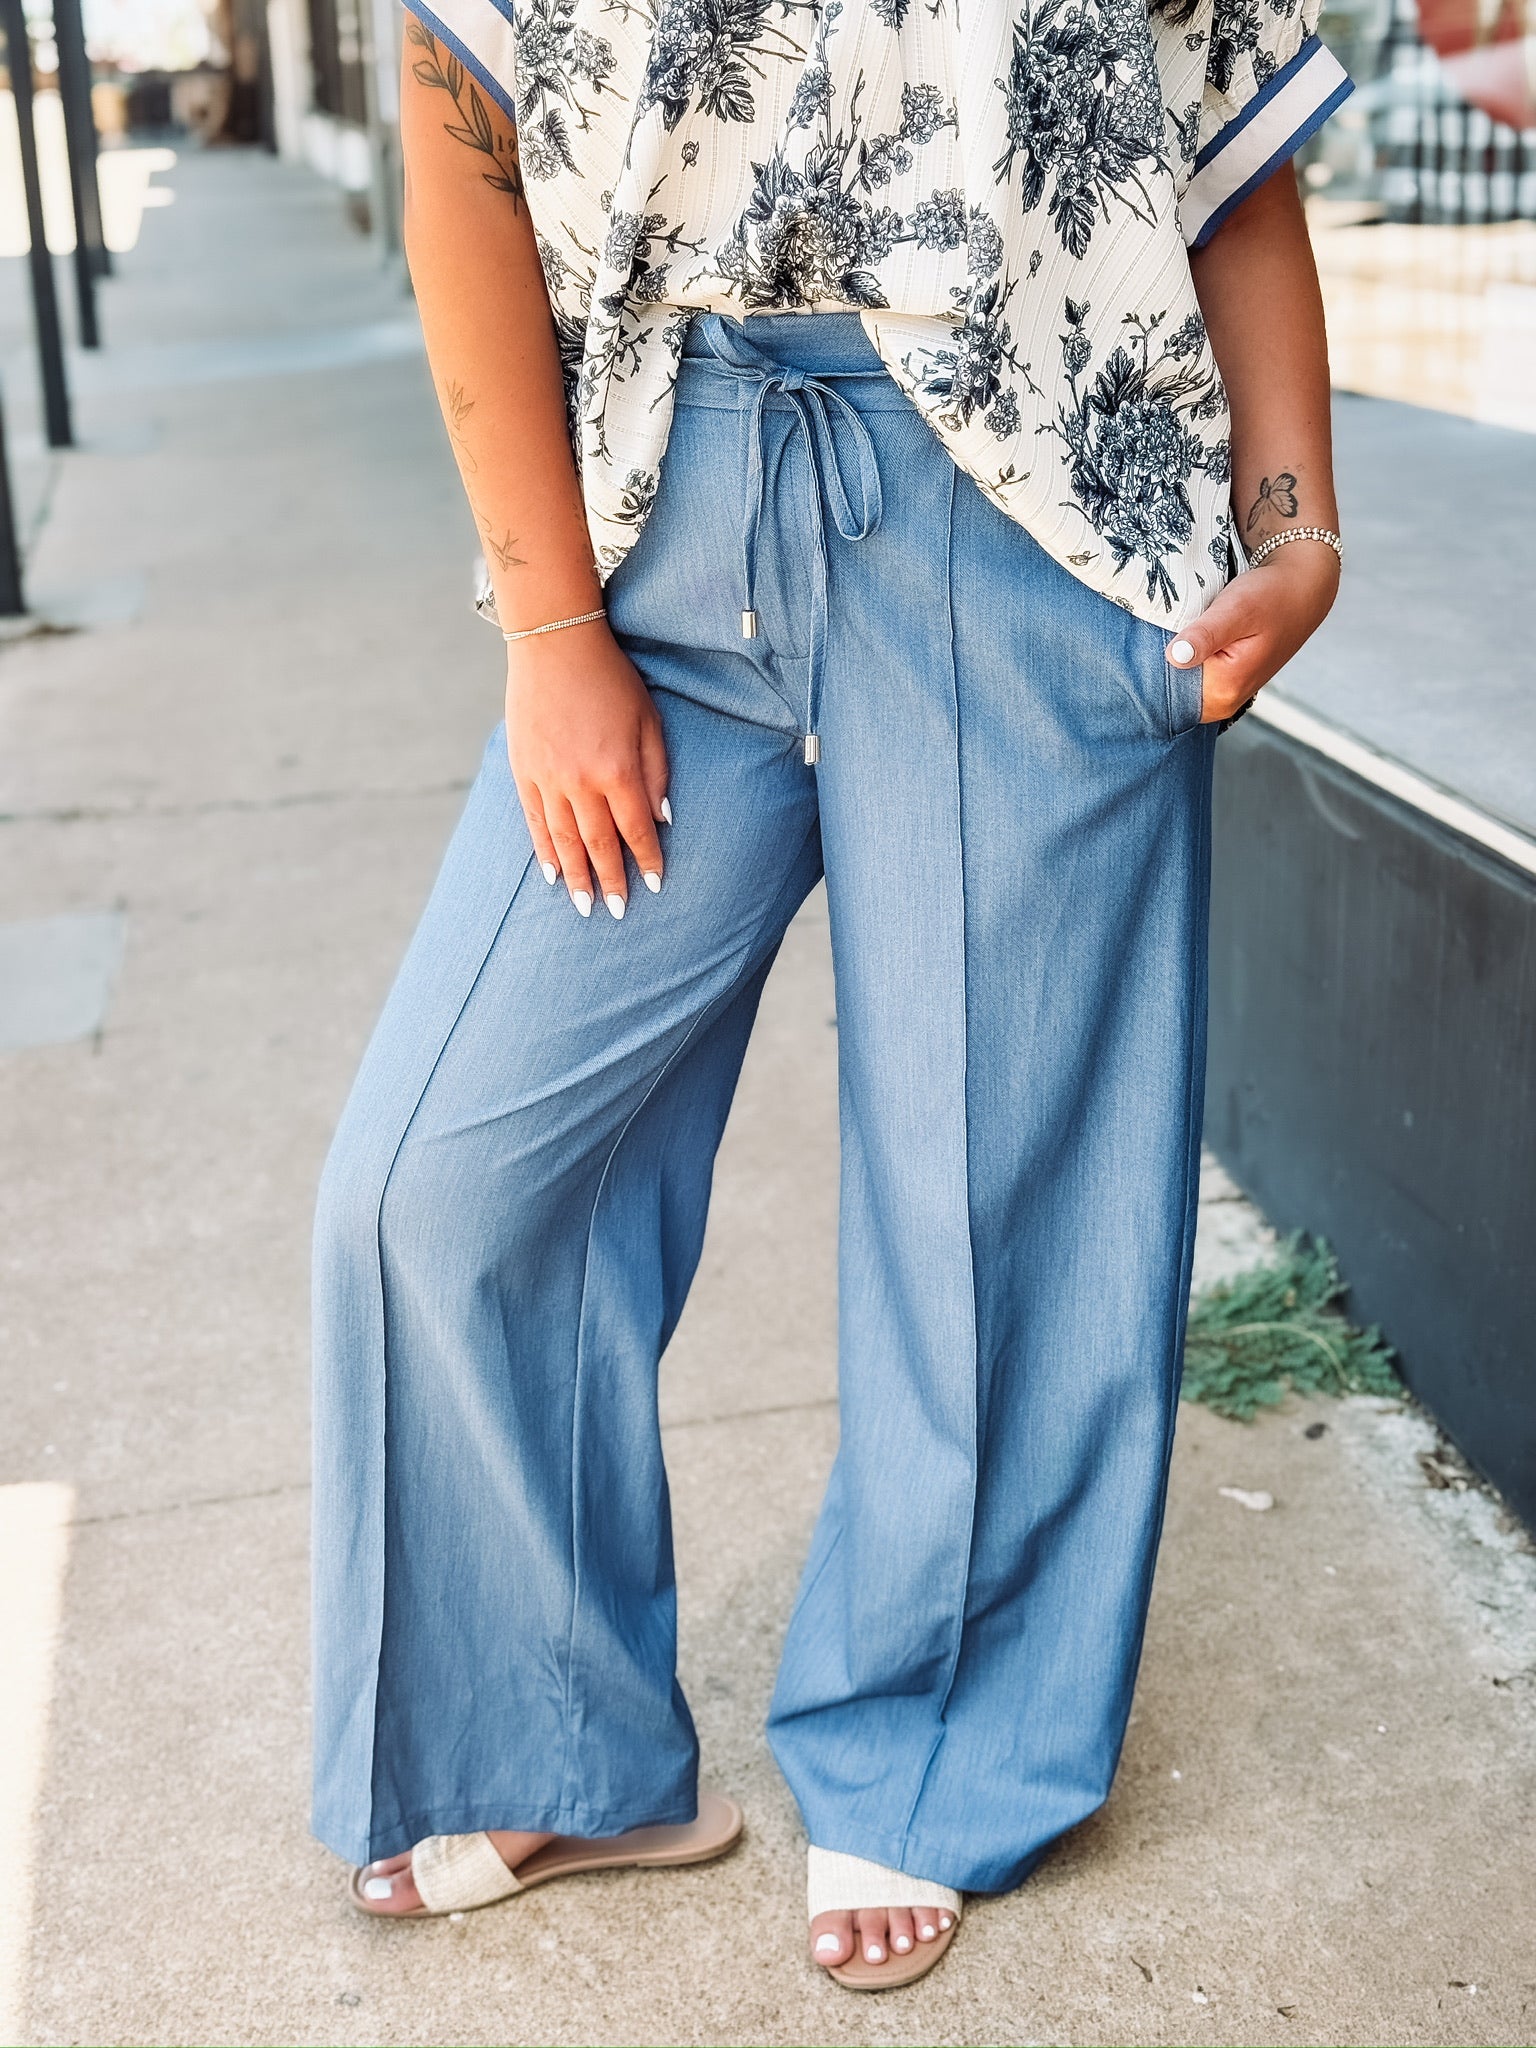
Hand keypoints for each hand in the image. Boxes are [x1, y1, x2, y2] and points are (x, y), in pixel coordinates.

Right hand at [506, 619, 669, 917]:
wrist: (554, 644)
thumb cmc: (612, 679)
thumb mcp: (649, 719)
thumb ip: (657, 770)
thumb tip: (662, 818)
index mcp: (618, 769)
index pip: (636, 830)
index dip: (647, 860)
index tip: (656, 886)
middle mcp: (581, 782)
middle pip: (599, 844)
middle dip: (611, 881)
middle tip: (618, 913)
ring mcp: (548, 779)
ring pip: (564, 840)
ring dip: (576, 877)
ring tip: (583, 906)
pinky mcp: (523, 771)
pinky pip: (535, 821)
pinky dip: (544, 851)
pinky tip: (553, 874)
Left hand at [1167, 541, 1340, 723]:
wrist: (1302, 588)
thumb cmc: (1271, 595)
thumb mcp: (1235, 609)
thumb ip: (1205, 635)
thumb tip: (1174, 657)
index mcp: (1224, 691)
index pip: (1165, 693)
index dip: (1152, 668)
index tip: (1147, 641)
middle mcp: (1224, 701)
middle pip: (1172, 691)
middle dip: (1159, 665)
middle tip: (1161, 630)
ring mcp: (1225, 693)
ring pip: (1181, 683)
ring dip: (1174, 659)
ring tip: (1175, 631)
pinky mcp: (1226, 681)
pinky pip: (1193, 676)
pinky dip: (1186, 658)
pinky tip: (1187, 638)